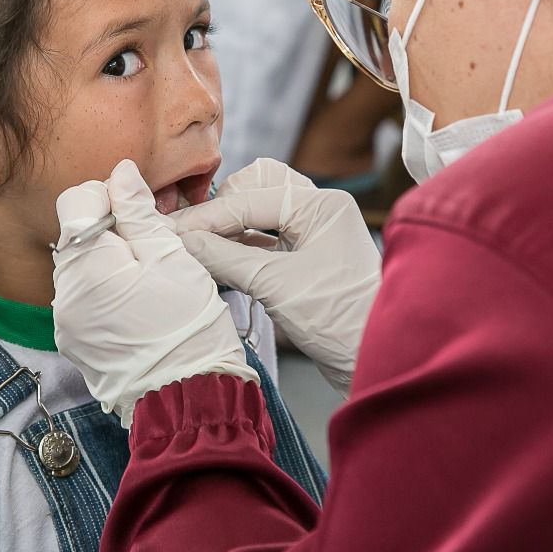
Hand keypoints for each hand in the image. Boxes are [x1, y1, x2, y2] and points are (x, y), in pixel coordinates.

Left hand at [51, 159, 257, 428]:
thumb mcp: (171, 257)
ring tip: (151, 282)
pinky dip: (109, 291)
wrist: (188, 396)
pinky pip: (86, 297)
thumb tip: (121, 172)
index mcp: (85, 265)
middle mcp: (64, 292)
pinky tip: (140, 305)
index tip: (144, 215)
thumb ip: (139, 211)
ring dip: (112, 262)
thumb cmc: (189, 327)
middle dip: (114, 232)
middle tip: (156, 251)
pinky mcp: (76, 340)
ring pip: (84, 266)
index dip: (112, 197)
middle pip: (79, 234)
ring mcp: (67, 320)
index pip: (76, 200)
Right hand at [174, 158, 380, 394]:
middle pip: (257, 190)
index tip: (172, 231)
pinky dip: (241, 249)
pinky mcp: (308, 264)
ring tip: (195, 246)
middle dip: (221, 208)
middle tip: (188, 231)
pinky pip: (267, 243)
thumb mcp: (276, 285)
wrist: (380, 361)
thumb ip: (226, 258)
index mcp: (321, 204)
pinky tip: (216, 261)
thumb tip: (184, 241)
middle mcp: (320, 211)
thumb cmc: (339, 318)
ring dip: (229, 229)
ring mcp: (315, 236)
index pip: (250, 197)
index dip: (207, 216)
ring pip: (261, 216)